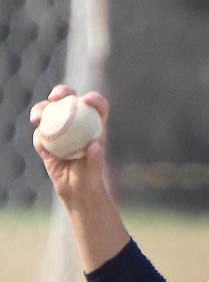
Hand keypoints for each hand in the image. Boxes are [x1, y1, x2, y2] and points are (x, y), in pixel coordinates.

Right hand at [30, 85, 108, 205]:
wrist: (75, 190)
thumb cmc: (90, 179)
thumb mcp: (95, 171)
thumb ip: (96, 159)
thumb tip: (94, 146)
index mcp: (94, 126)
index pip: (97, 107)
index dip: (94, 99)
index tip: (86, 100)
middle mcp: (77, 123)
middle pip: (69, 100)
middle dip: (61, 92)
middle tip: (55, 97)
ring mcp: (60, 130)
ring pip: (50, 111)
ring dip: (42, 108)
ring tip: (38, 117)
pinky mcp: (46, 140)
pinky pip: (40, 133)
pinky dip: (39, 134)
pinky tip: (40, 138)